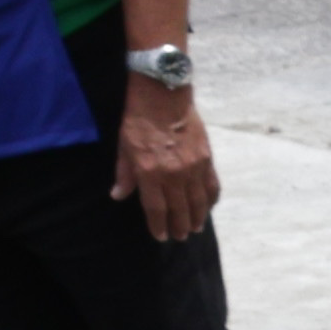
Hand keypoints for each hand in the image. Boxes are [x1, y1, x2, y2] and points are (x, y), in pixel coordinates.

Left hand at [114, 84, 216, 242]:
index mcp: (150, 172)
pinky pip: (212, 187)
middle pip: (179, 210)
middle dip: (180, 226)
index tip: (160, 236)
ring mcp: (193, 168)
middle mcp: (174, 174)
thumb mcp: (123, 145)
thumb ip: (124, 173)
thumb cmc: (137, 118)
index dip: (158, 225)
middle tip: (180, 236)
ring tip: (195, 227)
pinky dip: (210, 200)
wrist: (163, 93)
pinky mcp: (206, 159)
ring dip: (197, 218)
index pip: (156, 209)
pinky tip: (208, 207)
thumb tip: (118, 195)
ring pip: (198, 203)